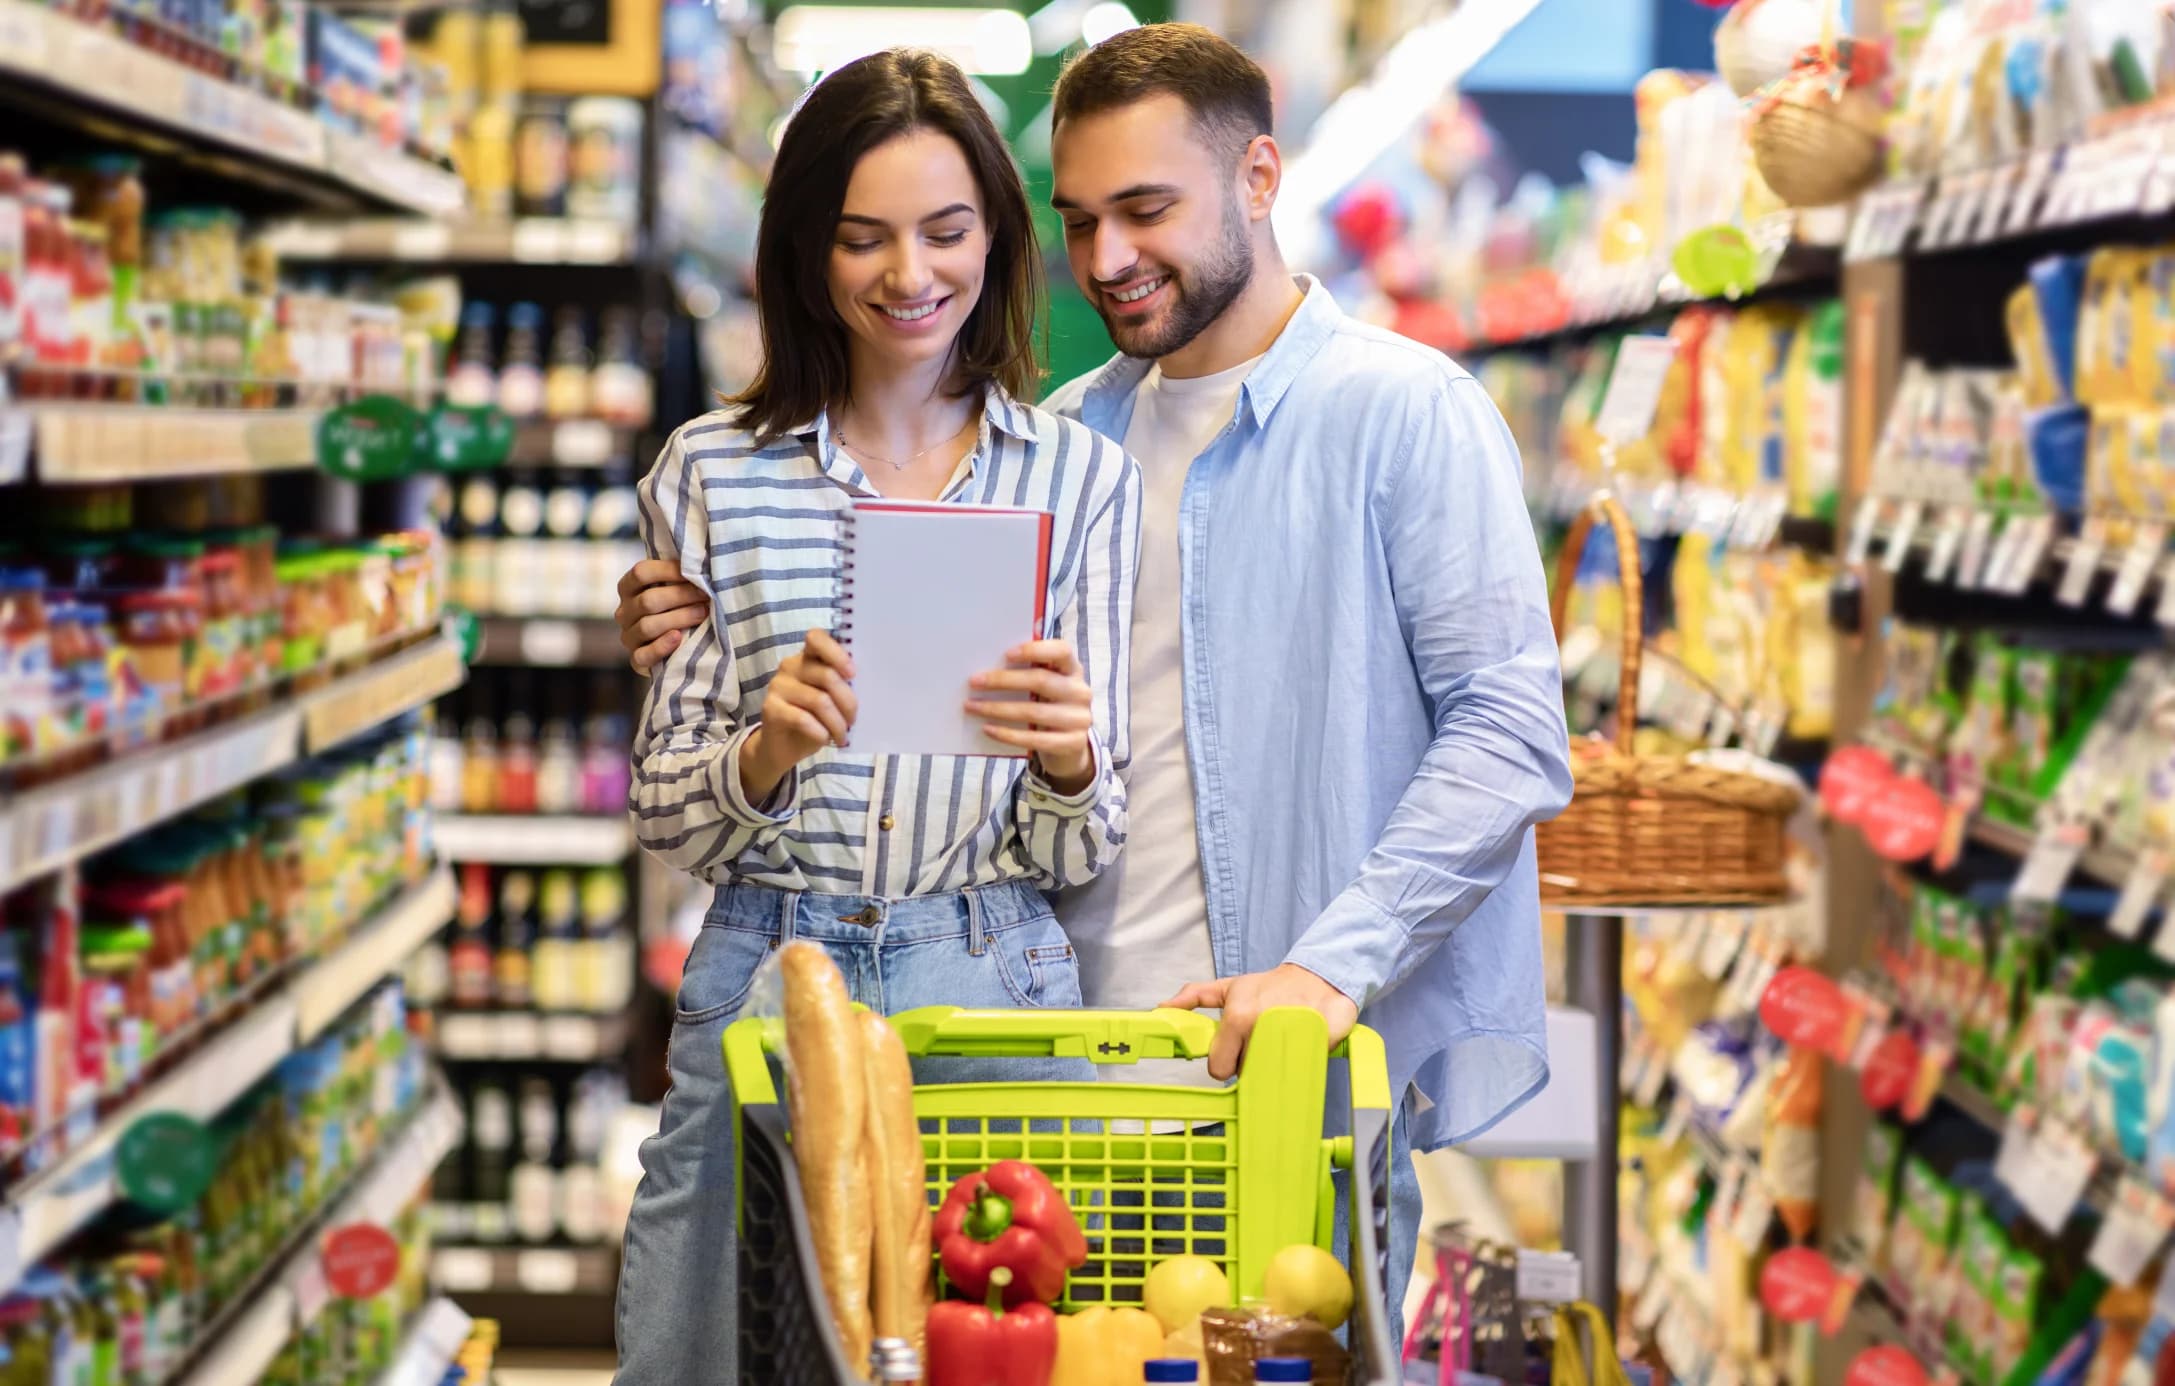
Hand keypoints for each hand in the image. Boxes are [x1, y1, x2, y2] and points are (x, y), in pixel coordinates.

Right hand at [616, 559, 708, 674]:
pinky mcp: (636, 660)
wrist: (679, 647)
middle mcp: (624, 612)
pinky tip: (678, 638)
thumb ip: (681, 575)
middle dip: (680, 596)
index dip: (668, 570)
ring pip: (647, 626)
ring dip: (679, 618)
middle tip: (706, 595)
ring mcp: (628, 637)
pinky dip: (661, 647)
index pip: (641, 573)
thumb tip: (701, 559)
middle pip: (648, 600)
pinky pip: (643, 655)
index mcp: (628, 588)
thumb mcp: (676, 587)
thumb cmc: (681, 606)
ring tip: (702, 613)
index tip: (695, 572)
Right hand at [741, 630, 858, 801]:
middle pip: (827, 675)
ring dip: (837, 723)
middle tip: (853, 721)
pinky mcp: (771, 708)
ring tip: (842, 735)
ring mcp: (778, 686)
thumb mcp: (832, 699)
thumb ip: (842, 685)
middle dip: (848, 702)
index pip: (817, 638)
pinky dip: (821, 731)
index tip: (853, 674)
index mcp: (807, 657)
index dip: (837, 653)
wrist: (784, 747)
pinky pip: (803, 718)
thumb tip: (865, 687)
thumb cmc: (814, 719)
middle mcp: (790, 666)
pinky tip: (826, 739)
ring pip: (819, 700)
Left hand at [965, 638, 1095, 792]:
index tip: (1006, 654)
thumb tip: (986, 669)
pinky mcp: (1073, 743)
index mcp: (1073, 669)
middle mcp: (1080, 692)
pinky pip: (1035, 739)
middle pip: (1041, 681)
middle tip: (974, 682)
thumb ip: (1029, 673)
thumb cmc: (1049, 706)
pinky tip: (987, 729)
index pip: (1062, 651)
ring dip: (998, 709)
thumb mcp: (1046, 686)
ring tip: (972, 706)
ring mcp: (1079, 719)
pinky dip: (1008, 734)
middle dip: (1003, 680)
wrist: (1071, 745)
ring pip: (1034, 711)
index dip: (1035, 650)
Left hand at [1162, 964, 1359, 1080]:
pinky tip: (1299, 1048)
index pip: (1218, 1068)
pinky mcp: (1316, 1049)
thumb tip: (1163, 1007)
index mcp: (1237, 1018)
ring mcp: (1289, 1042)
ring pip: (1266, 1078)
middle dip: (1248, 1064)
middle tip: (1259, 1043)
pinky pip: (1298, 1074)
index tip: (1235, 1051)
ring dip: (1271, 1067)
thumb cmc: (1270, 986)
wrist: (1317, 977)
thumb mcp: (1230, 987)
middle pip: (1243, 1075)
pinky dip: (1298, 1066)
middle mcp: (1261, 1030)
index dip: (1224, 1062)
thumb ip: (1194, 996)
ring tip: (1278, 1043)